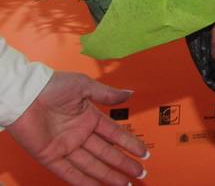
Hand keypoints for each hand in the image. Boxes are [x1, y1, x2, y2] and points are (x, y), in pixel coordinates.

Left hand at [7, 71, 147, 185]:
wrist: (24, 95)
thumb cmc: (51, 86)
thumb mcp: (84, 86)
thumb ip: (107, 94)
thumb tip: (129, 94)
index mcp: (89, 118)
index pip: (114, 135)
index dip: (129, 144)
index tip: (143, 153)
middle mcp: (79, 134)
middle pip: (106, 153)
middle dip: (123, 164)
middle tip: (140, 173)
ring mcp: (65, 147)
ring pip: (91, 165)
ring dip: (108, 175)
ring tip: (124, 184)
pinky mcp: (50, 156)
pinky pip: (68, 172)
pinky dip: (82, 181)